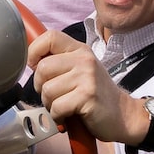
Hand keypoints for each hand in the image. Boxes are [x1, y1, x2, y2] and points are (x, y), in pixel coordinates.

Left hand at [24, 31, 142, 142]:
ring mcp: (87, 77)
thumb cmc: (97, 95)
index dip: (34, 51)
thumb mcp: (81, 70)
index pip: (50, 37)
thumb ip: (60, 62)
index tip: (35, 67)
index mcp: (80, 50)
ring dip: (50, 104)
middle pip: (43, 68)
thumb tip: (30, 61)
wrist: (123, 116)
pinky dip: (58, 116)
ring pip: (47, 90)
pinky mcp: (87, 97)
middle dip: (41, 87)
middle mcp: (84, 60)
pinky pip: (57, 106)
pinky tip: (68, 116)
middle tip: (54, 96)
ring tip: (64, 106)